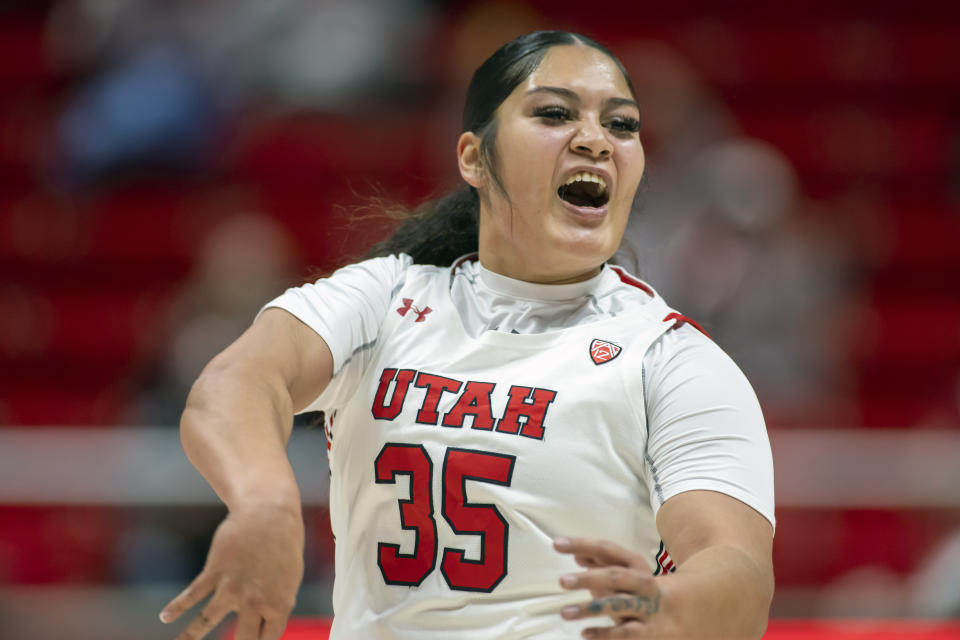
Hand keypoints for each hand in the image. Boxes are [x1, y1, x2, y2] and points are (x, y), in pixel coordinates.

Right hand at [160, 504, 304, 639]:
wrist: (268, 512)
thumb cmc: (284, 543)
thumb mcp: (290, 577)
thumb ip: (277, 601)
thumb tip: (266, 618)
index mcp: (280, 604)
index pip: (268, 639)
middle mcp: (255, 602)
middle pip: (243, 639)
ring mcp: (232, 587)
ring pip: (207, 620)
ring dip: (190, 637)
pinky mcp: (215, 571)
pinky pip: (192, 594)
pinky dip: (176, 607)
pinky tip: (165, 617)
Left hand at [554, 537, 674, 638]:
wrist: (687, 611)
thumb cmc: (645, 589)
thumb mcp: (626, 571)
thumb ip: (602, 564)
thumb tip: (576, 554)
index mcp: (635, 563)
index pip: (607, 549)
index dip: (582, 544)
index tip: (557, 543)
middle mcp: (642, 582)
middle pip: (615, 576)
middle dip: (589, 578)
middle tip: (562, 581)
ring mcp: (647, 607)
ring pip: (618, 605)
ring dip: (591, 608)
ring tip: (565, 612)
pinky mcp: (647, 631)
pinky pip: (624, 633)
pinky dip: (604, 634)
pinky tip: (584, 633)